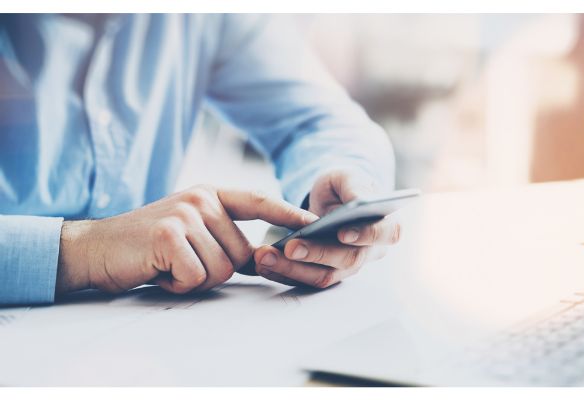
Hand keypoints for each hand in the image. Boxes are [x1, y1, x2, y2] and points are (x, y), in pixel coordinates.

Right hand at [56, 186, 315, 295]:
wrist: (98, 249)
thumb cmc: (149, 246)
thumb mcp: (191, 231)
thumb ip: (225, 236)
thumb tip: (264, 256)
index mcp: (210, 195)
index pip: (258, 202)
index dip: (288, 213)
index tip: (314, 223)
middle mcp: (201, 199)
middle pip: (242, 254)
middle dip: (215, 270)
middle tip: (182, 262)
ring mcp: (185, 214)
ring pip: (221, 269)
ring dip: (194, 278)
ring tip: (169, 264)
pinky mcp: (169, 234)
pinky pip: (195, 276)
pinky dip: (178, 283)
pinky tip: (159, 270)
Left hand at [253, 169, 400, 287]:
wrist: (332, 201)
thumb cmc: (344, 187)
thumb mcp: (348, 177)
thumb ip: (355, 187)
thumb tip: (358, 201)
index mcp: (385, 226)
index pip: (382, 234)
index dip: (364, 235)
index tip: (342, 232)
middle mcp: (370, 252)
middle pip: (347, 259)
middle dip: (317, 254)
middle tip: (291, 247)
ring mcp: (347, 266)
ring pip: (324, 275)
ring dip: (293, 269)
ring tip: (266, 256)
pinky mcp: (325, 274)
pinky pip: (305, 279)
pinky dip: (284, 273)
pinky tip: (263, 262)